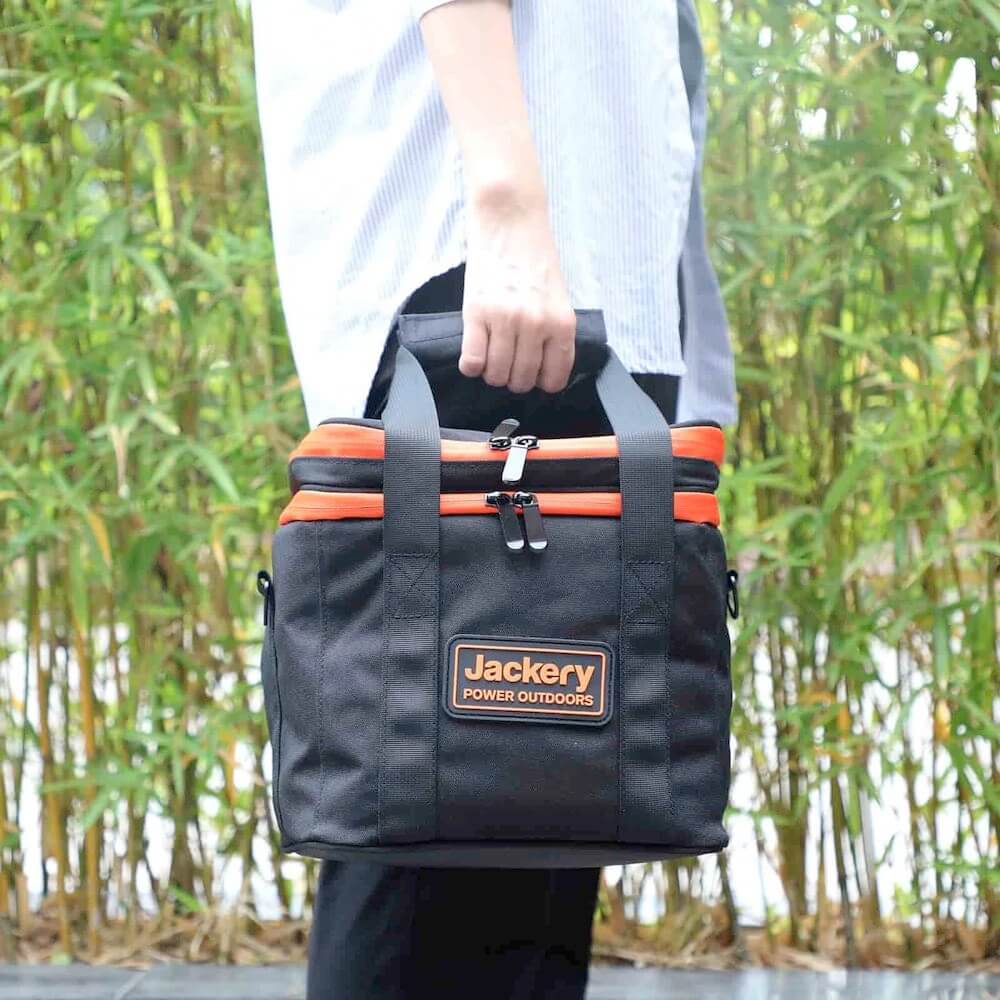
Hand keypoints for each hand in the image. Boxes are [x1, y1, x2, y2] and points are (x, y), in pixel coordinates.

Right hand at [459, 180, 576, 394]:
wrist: (510, 220)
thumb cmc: (534, 258)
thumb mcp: (557, 298)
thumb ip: (553, 333)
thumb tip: (542, 369)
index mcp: (561, 323)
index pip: (553, 378)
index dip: (540, 382)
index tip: (532, 374)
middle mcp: (536, 325)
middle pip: (521, 380)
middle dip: (513, 378)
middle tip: (508, 363)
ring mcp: (505, 320)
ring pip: (496, 374)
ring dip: (492, 372)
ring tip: (490, 355)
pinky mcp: (476, 312)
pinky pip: (472, 361)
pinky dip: (471, 365)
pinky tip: (473, 351)